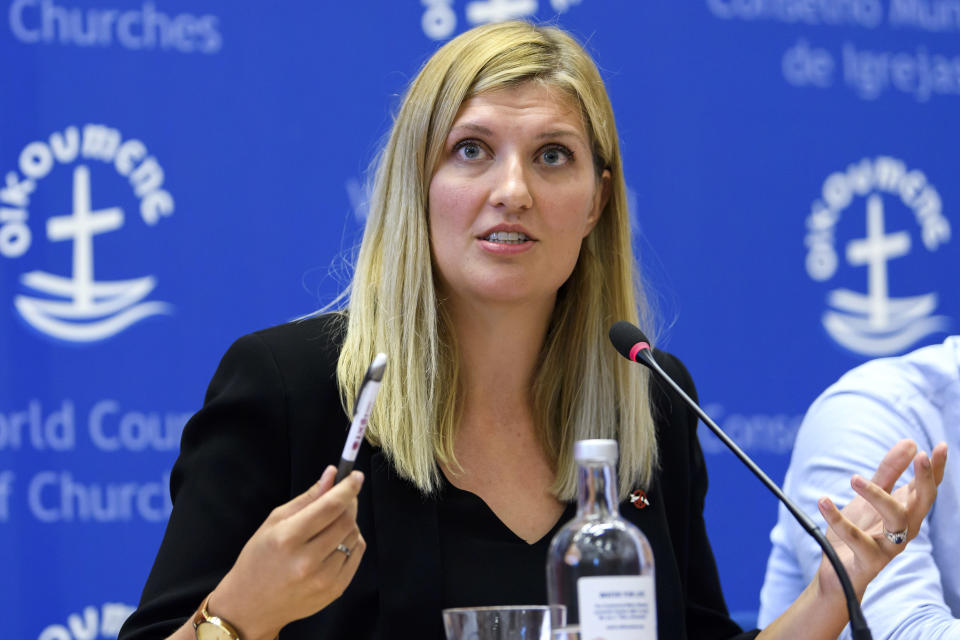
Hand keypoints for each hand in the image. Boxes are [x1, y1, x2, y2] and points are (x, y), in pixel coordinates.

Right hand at [206, 465, 365, 639]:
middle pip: (346, 521)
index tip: (356, 476)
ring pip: (354, 536)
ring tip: (329, 526)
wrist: (250, 606)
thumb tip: (332, 474)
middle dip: (350, 502)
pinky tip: (334, 543)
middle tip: (344, 496)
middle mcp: (308, 561)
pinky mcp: (335, 591)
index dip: (348, 488)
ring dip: (348, 523)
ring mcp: (324, 579)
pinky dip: (351, 542)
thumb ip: (307, 498)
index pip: (330, 507)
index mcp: (288, 539)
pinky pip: (356, 555)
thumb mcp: (274, 522)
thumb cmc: (258, 559)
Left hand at [815, 439, 947, 599]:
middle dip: (925, 479)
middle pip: (923, 502)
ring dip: (877, 495)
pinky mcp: (869, 561)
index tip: (942, 446)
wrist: (837, 571)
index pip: (927, 488)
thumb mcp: (869, 496)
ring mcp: (889, 546)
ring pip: (896, 519)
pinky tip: (823, 501)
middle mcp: (904, 529)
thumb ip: (888, 472)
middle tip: (921, 456)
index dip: (936, 469)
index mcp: (906, 511)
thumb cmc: (859, 530)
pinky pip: (857, 539)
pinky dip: (838, 519)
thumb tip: (910, 443)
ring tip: (854, 478)